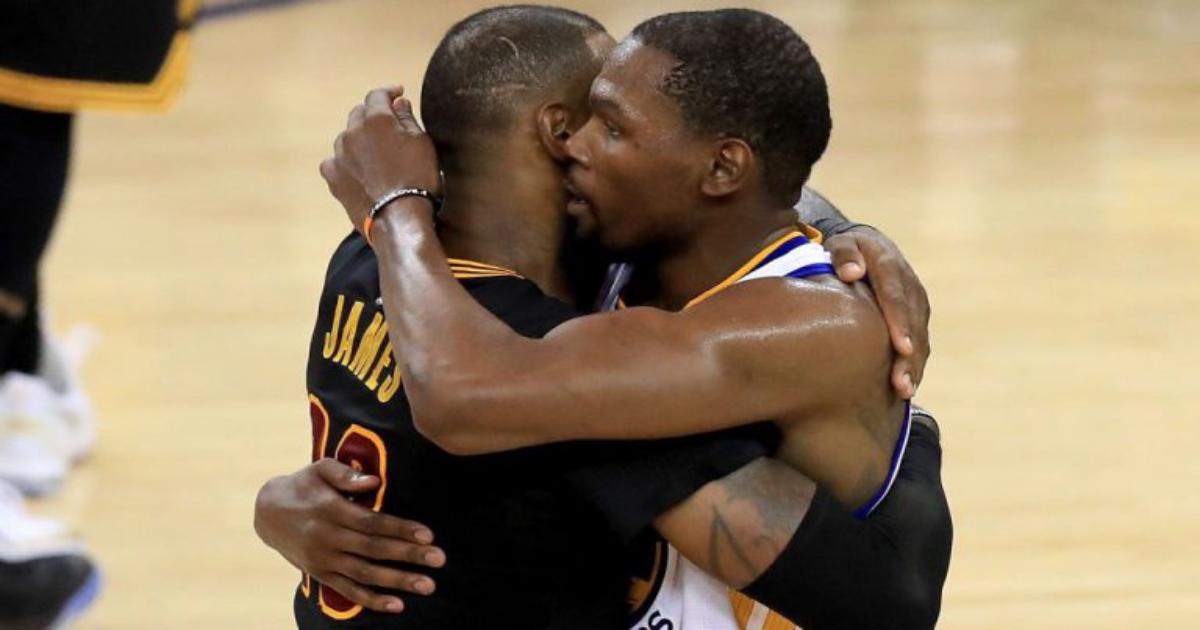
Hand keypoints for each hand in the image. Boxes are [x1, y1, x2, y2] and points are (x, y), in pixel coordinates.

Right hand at [253, 458, 445, 612]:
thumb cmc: (304, 485)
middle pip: (374, 550)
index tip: (428, 534)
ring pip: (365, 574)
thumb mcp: (320, 469)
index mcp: (331, 510)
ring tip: (428, 585)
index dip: (400, 528)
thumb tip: (374, 482)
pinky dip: (372, 601)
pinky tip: (397, 605)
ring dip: (398, 581)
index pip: (372, 522)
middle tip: (440, 559)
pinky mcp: (321, 574)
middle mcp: (328, 538)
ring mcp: (324, 560)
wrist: (267, 512)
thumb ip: (346, 474)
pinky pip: (349, 591)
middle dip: (409, 555)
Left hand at [320, 86, 440, 234]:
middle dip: (373, 116)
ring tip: (374, 153)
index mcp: (377, 119)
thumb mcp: (422, 144)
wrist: (400, 219)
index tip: (398, 94)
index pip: (378, 95)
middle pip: (359, 114)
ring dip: (358, 140)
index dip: (389, 93)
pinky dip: (345, 162)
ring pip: (346, 138)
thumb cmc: (418, 179)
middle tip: (388, 125)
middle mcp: (353, 132)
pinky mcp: (333, 177)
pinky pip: (335, 162)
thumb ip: (407, 119)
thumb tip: (398, 102)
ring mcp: (339, 155)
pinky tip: (356, 171)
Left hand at [824, 227, 929, 397]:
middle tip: (901, 383)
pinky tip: (905, 387)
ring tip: (904, 390)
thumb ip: (844, 254)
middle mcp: (909, 286)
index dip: (900, 322)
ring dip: (914, 365)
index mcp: (890, 266)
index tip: (902, 347)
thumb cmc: (846, 249)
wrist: (867, 246)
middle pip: (913, 323)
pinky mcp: (916, 317)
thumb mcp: (841, 243)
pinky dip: (914, 365)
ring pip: (920, 337)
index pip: (896, 296)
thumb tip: (850, 273)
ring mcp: (916, 303)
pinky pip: (919, 342)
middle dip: (909, 355)